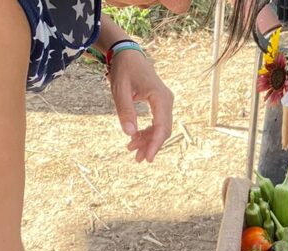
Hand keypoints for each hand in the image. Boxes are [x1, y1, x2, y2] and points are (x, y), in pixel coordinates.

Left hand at [109, 48, 173, 162]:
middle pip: (163, 130)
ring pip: (160, 128)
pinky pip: (157, 122)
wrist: (127, 54)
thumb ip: (125, 111)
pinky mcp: (159, 103)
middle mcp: (166, 100)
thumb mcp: (120, 89)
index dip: (155, 144)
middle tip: (137, 159)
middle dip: (151, 145)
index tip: (146, 157)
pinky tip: (134, 138)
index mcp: (160, 97)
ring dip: (148, 140)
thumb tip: (129, 133)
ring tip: (132, 150)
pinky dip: (147, 132)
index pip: (162, 126)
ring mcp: (164, 102)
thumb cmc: (124, 69)